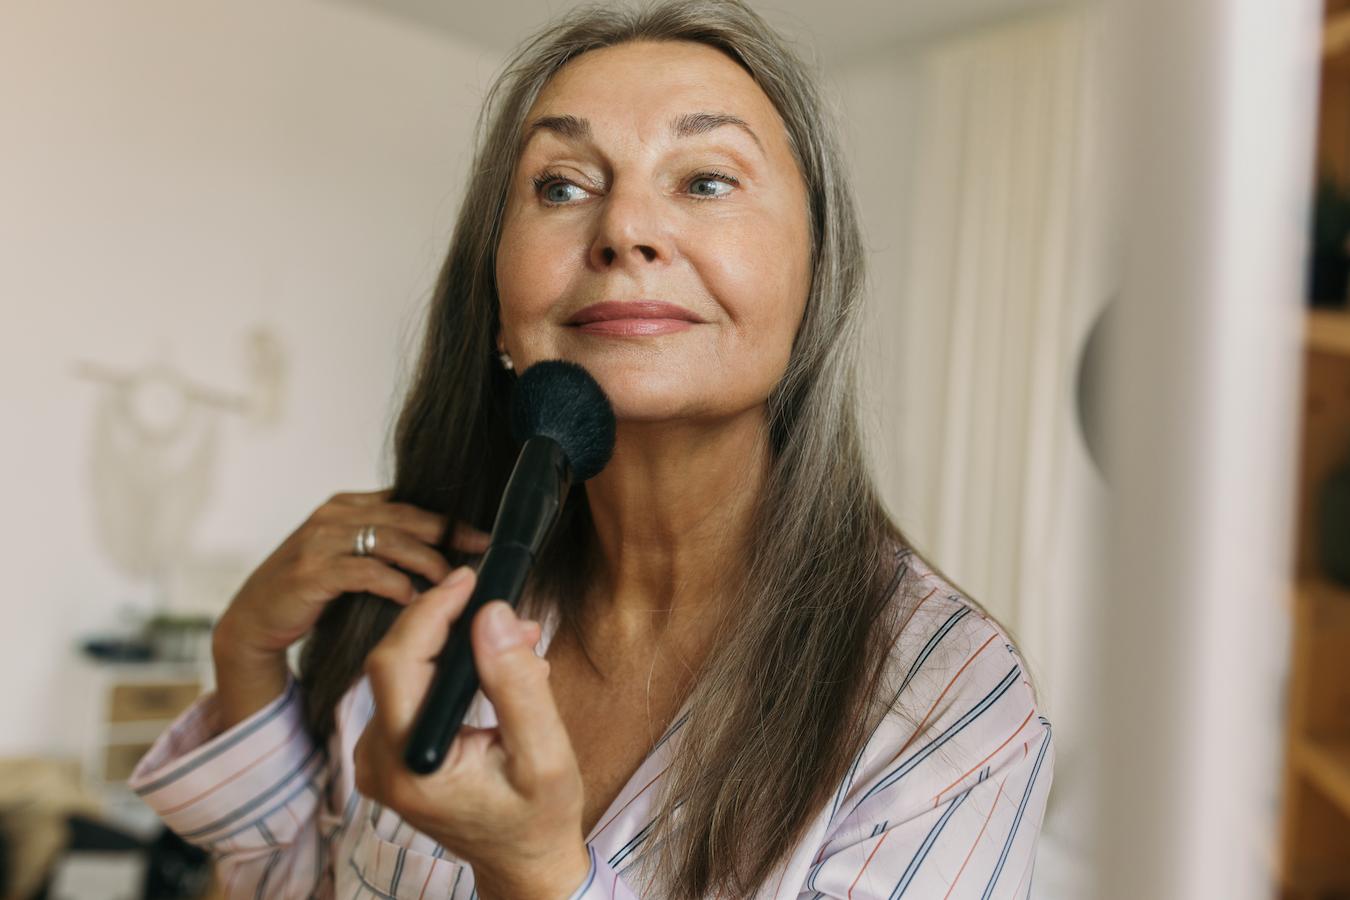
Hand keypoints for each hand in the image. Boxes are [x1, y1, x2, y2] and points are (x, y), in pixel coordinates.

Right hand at [215, 487, 489, 658]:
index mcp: (349, 505)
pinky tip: (413, 597)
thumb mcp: (350, 558)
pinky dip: (394, 583)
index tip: (483, 535)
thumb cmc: (311, 591)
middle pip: (407, 516)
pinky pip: (365, 571)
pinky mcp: (312, 571)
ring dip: (427, 561)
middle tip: (483, 549)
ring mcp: (320, 540)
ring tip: (453, 581)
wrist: (254, 619)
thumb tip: (443, 553)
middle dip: (450, 533)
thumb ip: (387, 547)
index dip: (449, 519)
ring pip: (391, 540)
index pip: (409, 504)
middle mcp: (335, 514)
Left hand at [354, 566, 591, 899]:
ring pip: (400, 669)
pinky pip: (407, 687)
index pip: (396, 665)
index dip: (429, 612)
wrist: (522, 861)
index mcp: (410, 767)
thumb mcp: (544, 755)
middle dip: (447, 622)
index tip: (468, 580)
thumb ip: (517, 686)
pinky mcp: (387, 751)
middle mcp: (378, 762)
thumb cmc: (537, 817)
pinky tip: (489, 663)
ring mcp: (377, 758)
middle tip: (503, 607)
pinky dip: (444, 664)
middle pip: (393, 661)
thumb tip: (493, 617)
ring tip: (512, 638)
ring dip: (450, 641)